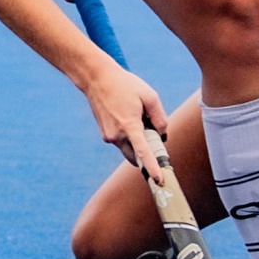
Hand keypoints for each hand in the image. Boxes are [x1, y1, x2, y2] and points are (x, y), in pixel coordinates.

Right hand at [83, 58, 167, 184]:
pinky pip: (121, 142)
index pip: (143, 153)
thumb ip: (160, 117)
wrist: (96, 78)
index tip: (159, 180)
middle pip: (137, 157)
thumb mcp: (149, 96)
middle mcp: (117, 135)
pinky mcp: (105, 134)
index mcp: (129, 126)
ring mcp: (108, 136)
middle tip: (153, 133)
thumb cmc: (125, 85)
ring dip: (137, 142)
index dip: (153, 167)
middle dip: (147, 153)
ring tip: (137, 116)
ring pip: (129, 149)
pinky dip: (129, 136)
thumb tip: (162, 134)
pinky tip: (127, 115)